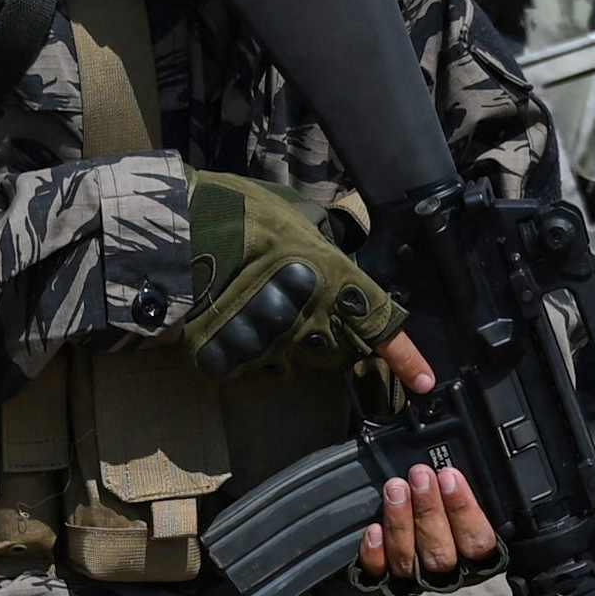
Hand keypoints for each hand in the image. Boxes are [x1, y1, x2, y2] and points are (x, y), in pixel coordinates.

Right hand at [173, 172, 402, 377]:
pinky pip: (256, 361)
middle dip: (332, 339)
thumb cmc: (234, 213)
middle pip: (339, 349)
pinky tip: (231, 319)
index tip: (422, 381)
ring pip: (297, 356)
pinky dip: (248, 346)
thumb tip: (333, 249)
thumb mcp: (291, 215)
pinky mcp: (237, 359)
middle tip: (301, 307)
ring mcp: (274, 343)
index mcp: (333, 279)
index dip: (405, 358)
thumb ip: (319, 241)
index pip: (381, 325)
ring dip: (287, 339)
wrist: (172, 235)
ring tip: (256, 303)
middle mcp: (312, 318)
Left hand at [357, 334, 498, 589]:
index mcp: (478, 553)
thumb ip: (462, 480)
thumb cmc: (448, 508)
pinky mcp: (387, 581)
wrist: (415, 538)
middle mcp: (451, 571)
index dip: (465, 510)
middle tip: (419, 474)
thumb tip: (455, 434)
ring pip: (411, 561)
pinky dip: (376, 553)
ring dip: (402, 521)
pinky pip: (381, 573)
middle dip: (430, 510)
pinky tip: (373, 528)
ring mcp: (418, 578)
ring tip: (394, 487)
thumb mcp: (461, 490)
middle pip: (443, 552)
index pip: (479, 540)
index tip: (450, 475)